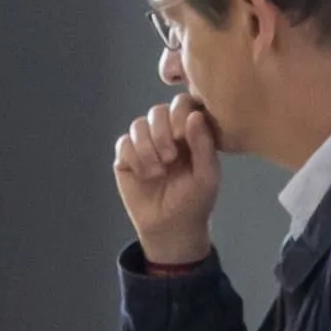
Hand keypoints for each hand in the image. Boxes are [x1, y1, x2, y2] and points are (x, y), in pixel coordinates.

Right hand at [112, 97, 221, 265]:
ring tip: (158, 171)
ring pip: (138, 125)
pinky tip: (145, 175)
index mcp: (190, 132)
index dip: (179, 113)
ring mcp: (145, 144)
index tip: (182, 135)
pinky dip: (134, 158)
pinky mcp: (126, 158)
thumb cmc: (194, 201)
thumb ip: (204, 144)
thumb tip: (194, 114)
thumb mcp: (207, 175)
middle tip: (171, 158)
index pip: (182, 103)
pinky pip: (124, 143)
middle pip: (158, 111)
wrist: (171, 228)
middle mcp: (167, 133)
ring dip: (148, 148)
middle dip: (162, 132)